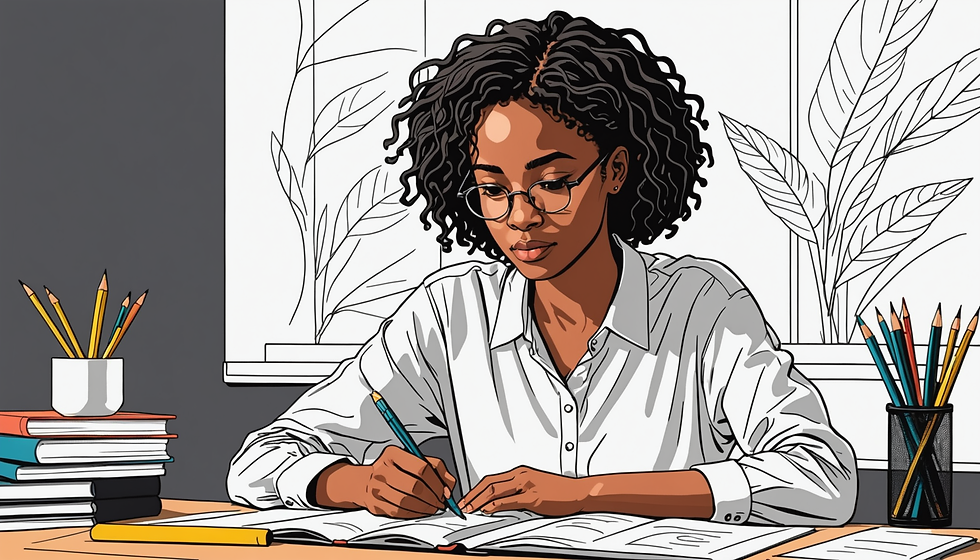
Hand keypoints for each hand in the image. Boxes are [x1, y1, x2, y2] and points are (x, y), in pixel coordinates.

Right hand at [351, 446, 455, 518]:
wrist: (367, 482)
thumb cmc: (394, 469)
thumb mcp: (414, 459)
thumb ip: (435, 467)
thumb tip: (448, 485)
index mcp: (393, 454)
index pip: (421, 468)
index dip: (437, 482)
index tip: (444, 490)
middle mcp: (382, 470)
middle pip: (415, 486)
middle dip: (432, 497)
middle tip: (440, 501)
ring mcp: (377, 488)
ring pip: (407, 502)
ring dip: (425, 507)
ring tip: (432, 507)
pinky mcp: (376, 504)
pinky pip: (400, 512)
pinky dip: (415, 513)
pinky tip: (421, 511)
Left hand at [460, 466, 584, 516]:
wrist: (577, 491)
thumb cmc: (558, 491)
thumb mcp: (534, 486)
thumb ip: (517, 492)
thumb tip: (498, 502)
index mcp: (520, 472)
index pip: (491, 479)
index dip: (475, 489)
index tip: (467, 499)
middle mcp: (521, 475)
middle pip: (489, 482)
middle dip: (472, 495)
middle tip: (462, 505)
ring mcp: (527, 485)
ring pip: (495, 489)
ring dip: (479, 500)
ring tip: (470, 508)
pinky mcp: (533, 496)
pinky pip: (510, 500)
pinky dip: (496, 504)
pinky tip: (488, 509)